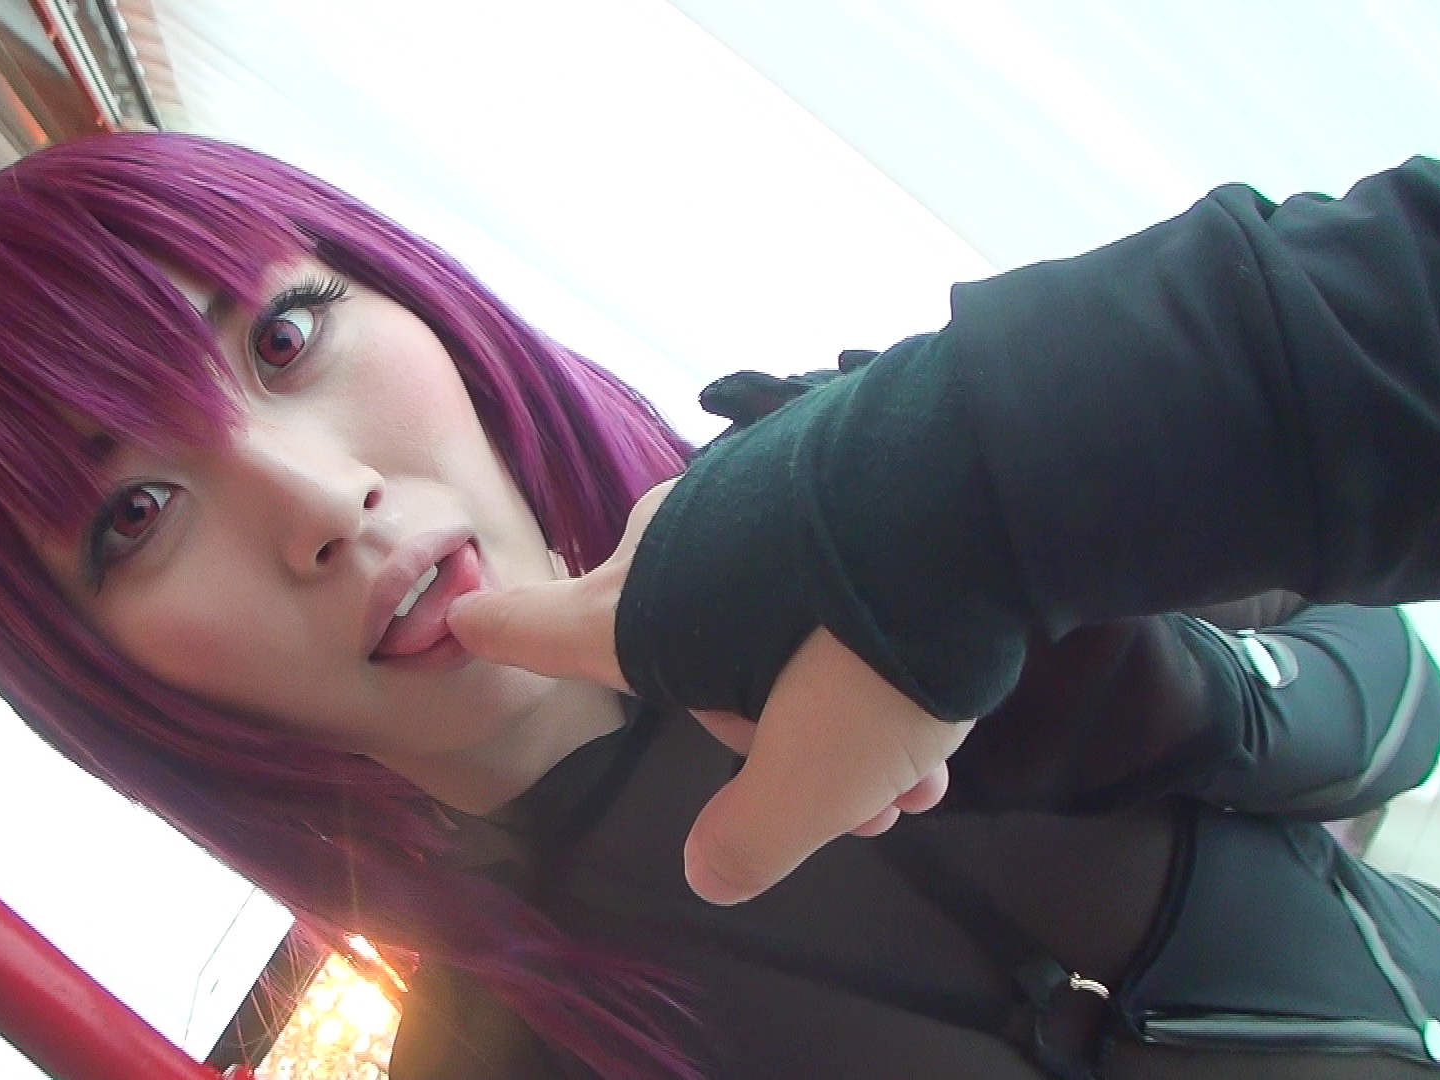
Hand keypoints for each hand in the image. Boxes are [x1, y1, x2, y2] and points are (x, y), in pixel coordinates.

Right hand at [447, 480, 961, 904]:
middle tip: (858, 804)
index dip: (505, 632)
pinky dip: (869, 639)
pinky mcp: (821, 460)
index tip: (462, 616)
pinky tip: (942, 696)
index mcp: (642, 612)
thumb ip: (751, 835)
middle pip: (696, 659)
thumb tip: (707, 875)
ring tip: (917, 774)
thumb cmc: (864, 652)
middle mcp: (680, 540)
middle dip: (778, 743)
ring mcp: (751, 489)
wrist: (977, 494)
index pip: (547, 629)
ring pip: (776, 626)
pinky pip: (822, 572)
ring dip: (844, 711)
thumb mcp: (812, 778)